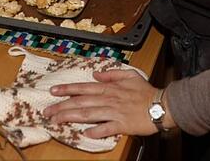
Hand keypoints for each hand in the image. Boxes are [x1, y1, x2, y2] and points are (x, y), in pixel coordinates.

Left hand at [43, 70, 170, 137]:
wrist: (162, 105)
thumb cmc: (146, 92)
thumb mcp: (130, 76)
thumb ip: (112, 74)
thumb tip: (96, 74)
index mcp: (110, 88)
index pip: (84, 87)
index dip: (67, 89)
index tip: (53, 91)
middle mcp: (109, 99)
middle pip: (81, 102)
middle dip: (62, 106)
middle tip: (47, 111)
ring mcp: (115, 112)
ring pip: (88, 114)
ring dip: (71, 117)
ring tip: (56, 121)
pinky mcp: (122, 124)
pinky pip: (106, 128)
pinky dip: (96, 131)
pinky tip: (85, 134)